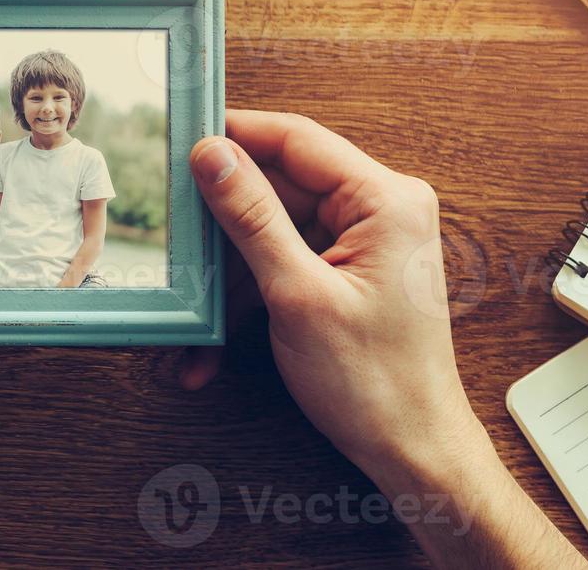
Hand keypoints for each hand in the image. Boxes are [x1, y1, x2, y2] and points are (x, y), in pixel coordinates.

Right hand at [182, 110, 469, 474]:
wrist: (413, 451)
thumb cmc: (375, 383)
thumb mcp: (297, 294)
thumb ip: (251, 216)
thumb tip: (212, 154)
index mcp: (385, 200)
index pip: (296, 139)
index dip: (235, 135)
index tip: (181, 138)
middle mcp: (381, 209)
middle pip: (279, 185)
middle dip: (223, 220)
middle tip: (174, 236)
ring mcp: (365, 240)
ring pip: (273, 227)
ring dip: (228, 271)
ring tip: (194, 315)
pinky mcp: (348, 269)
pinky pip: (284, 258)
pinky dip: (248, 292)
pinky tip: (215, 339)